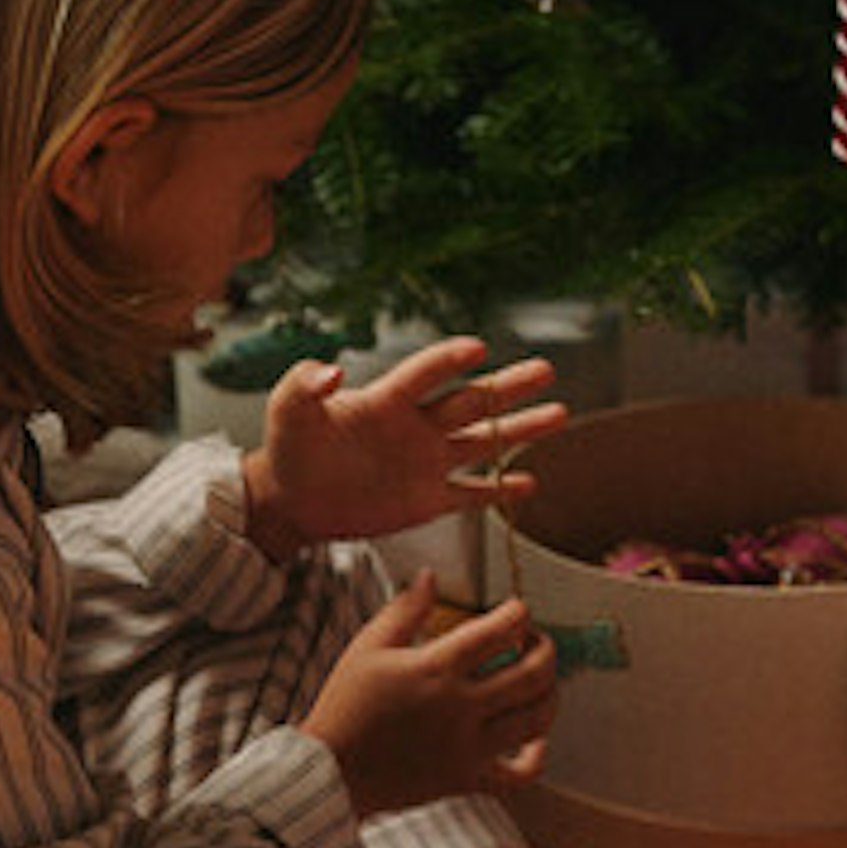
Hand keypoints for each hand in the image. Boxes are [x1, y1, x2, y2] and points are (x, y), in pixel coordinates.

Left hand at [240, 336, 567, 561]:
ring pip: (483, 442)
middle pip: (471, 402)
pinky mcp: (427, 499)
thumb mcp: (287, 410)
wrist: (293, 499)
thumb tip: (332, 369)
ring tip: (559, 415)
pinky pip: (471, 494)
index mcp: (387, 399)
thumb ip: (304, 384)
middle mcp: (417, 425)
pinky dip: (499, 491)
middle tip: (545, 370)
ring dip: (520, 430)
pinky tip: (529, 482)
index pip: (425, 373)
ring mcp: (427, 462)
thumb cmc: (289, 448)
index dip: (448, 360)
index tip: (477, 348)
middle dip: (507, 388)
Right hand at [302, 575, 562, 815]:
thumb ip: (405, 609)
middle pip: (533, 673)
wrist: (330, 771)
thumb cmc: (344, 706)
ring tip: (539, 679)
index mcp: (435, 668)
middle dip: (544, 648)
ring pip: (537, 719)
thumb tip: (429, 576)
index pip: (500, 630)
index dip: (518, 613)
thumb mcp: (367, 648)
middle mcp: (460, 707)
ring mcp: (468, 747)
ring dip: (550, 693)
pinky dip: (537, 755)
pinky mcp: (467, 780)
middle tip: (533, 641)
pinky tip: (534, 737)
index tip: (515, 611)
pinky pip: (521, 774)